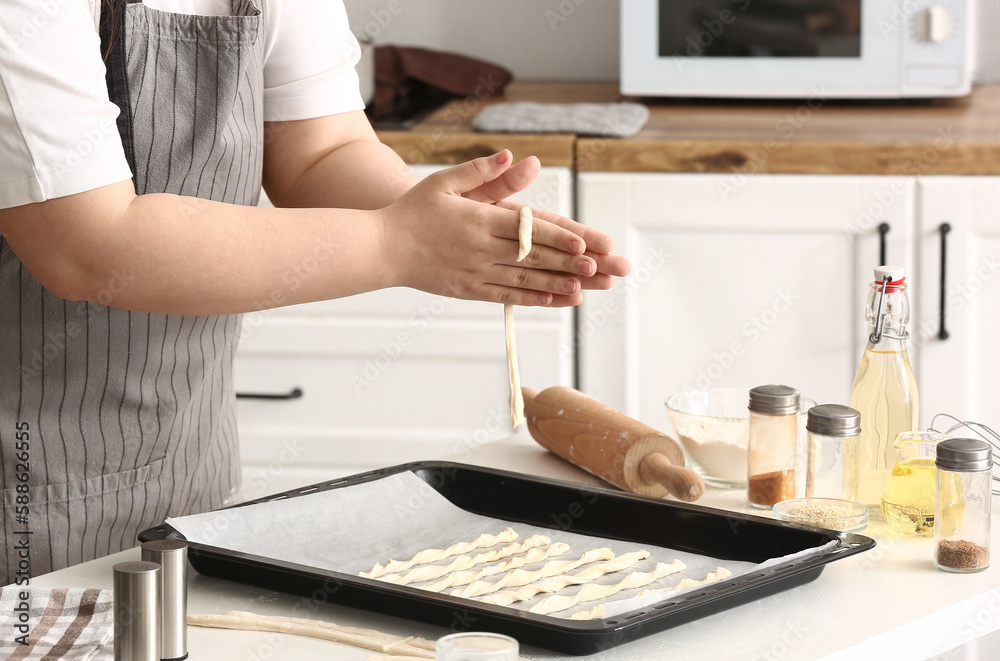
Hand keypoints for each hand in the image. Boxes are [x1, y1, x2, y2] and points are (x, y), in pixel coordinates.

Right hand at [379, 150, 629, 305]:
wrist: (381, 248)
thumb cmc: (413, 211)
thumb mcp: (445, 182)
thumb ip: (481, 171)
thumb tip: (514, 156)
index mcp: (478, 220)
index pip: (525, 229)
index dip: (556, 237)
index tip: (582, 243)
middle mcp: (480, 249)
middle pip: (531, 257)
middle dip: (567, 263)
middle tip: (599, 268)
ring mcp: (475, 273)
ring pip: (523, 281)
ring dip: (556, 284)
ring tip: (585, 288)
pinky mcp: (468, 290)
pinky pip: (506, 296)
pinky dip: (532, 299)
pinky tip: (554, 299)